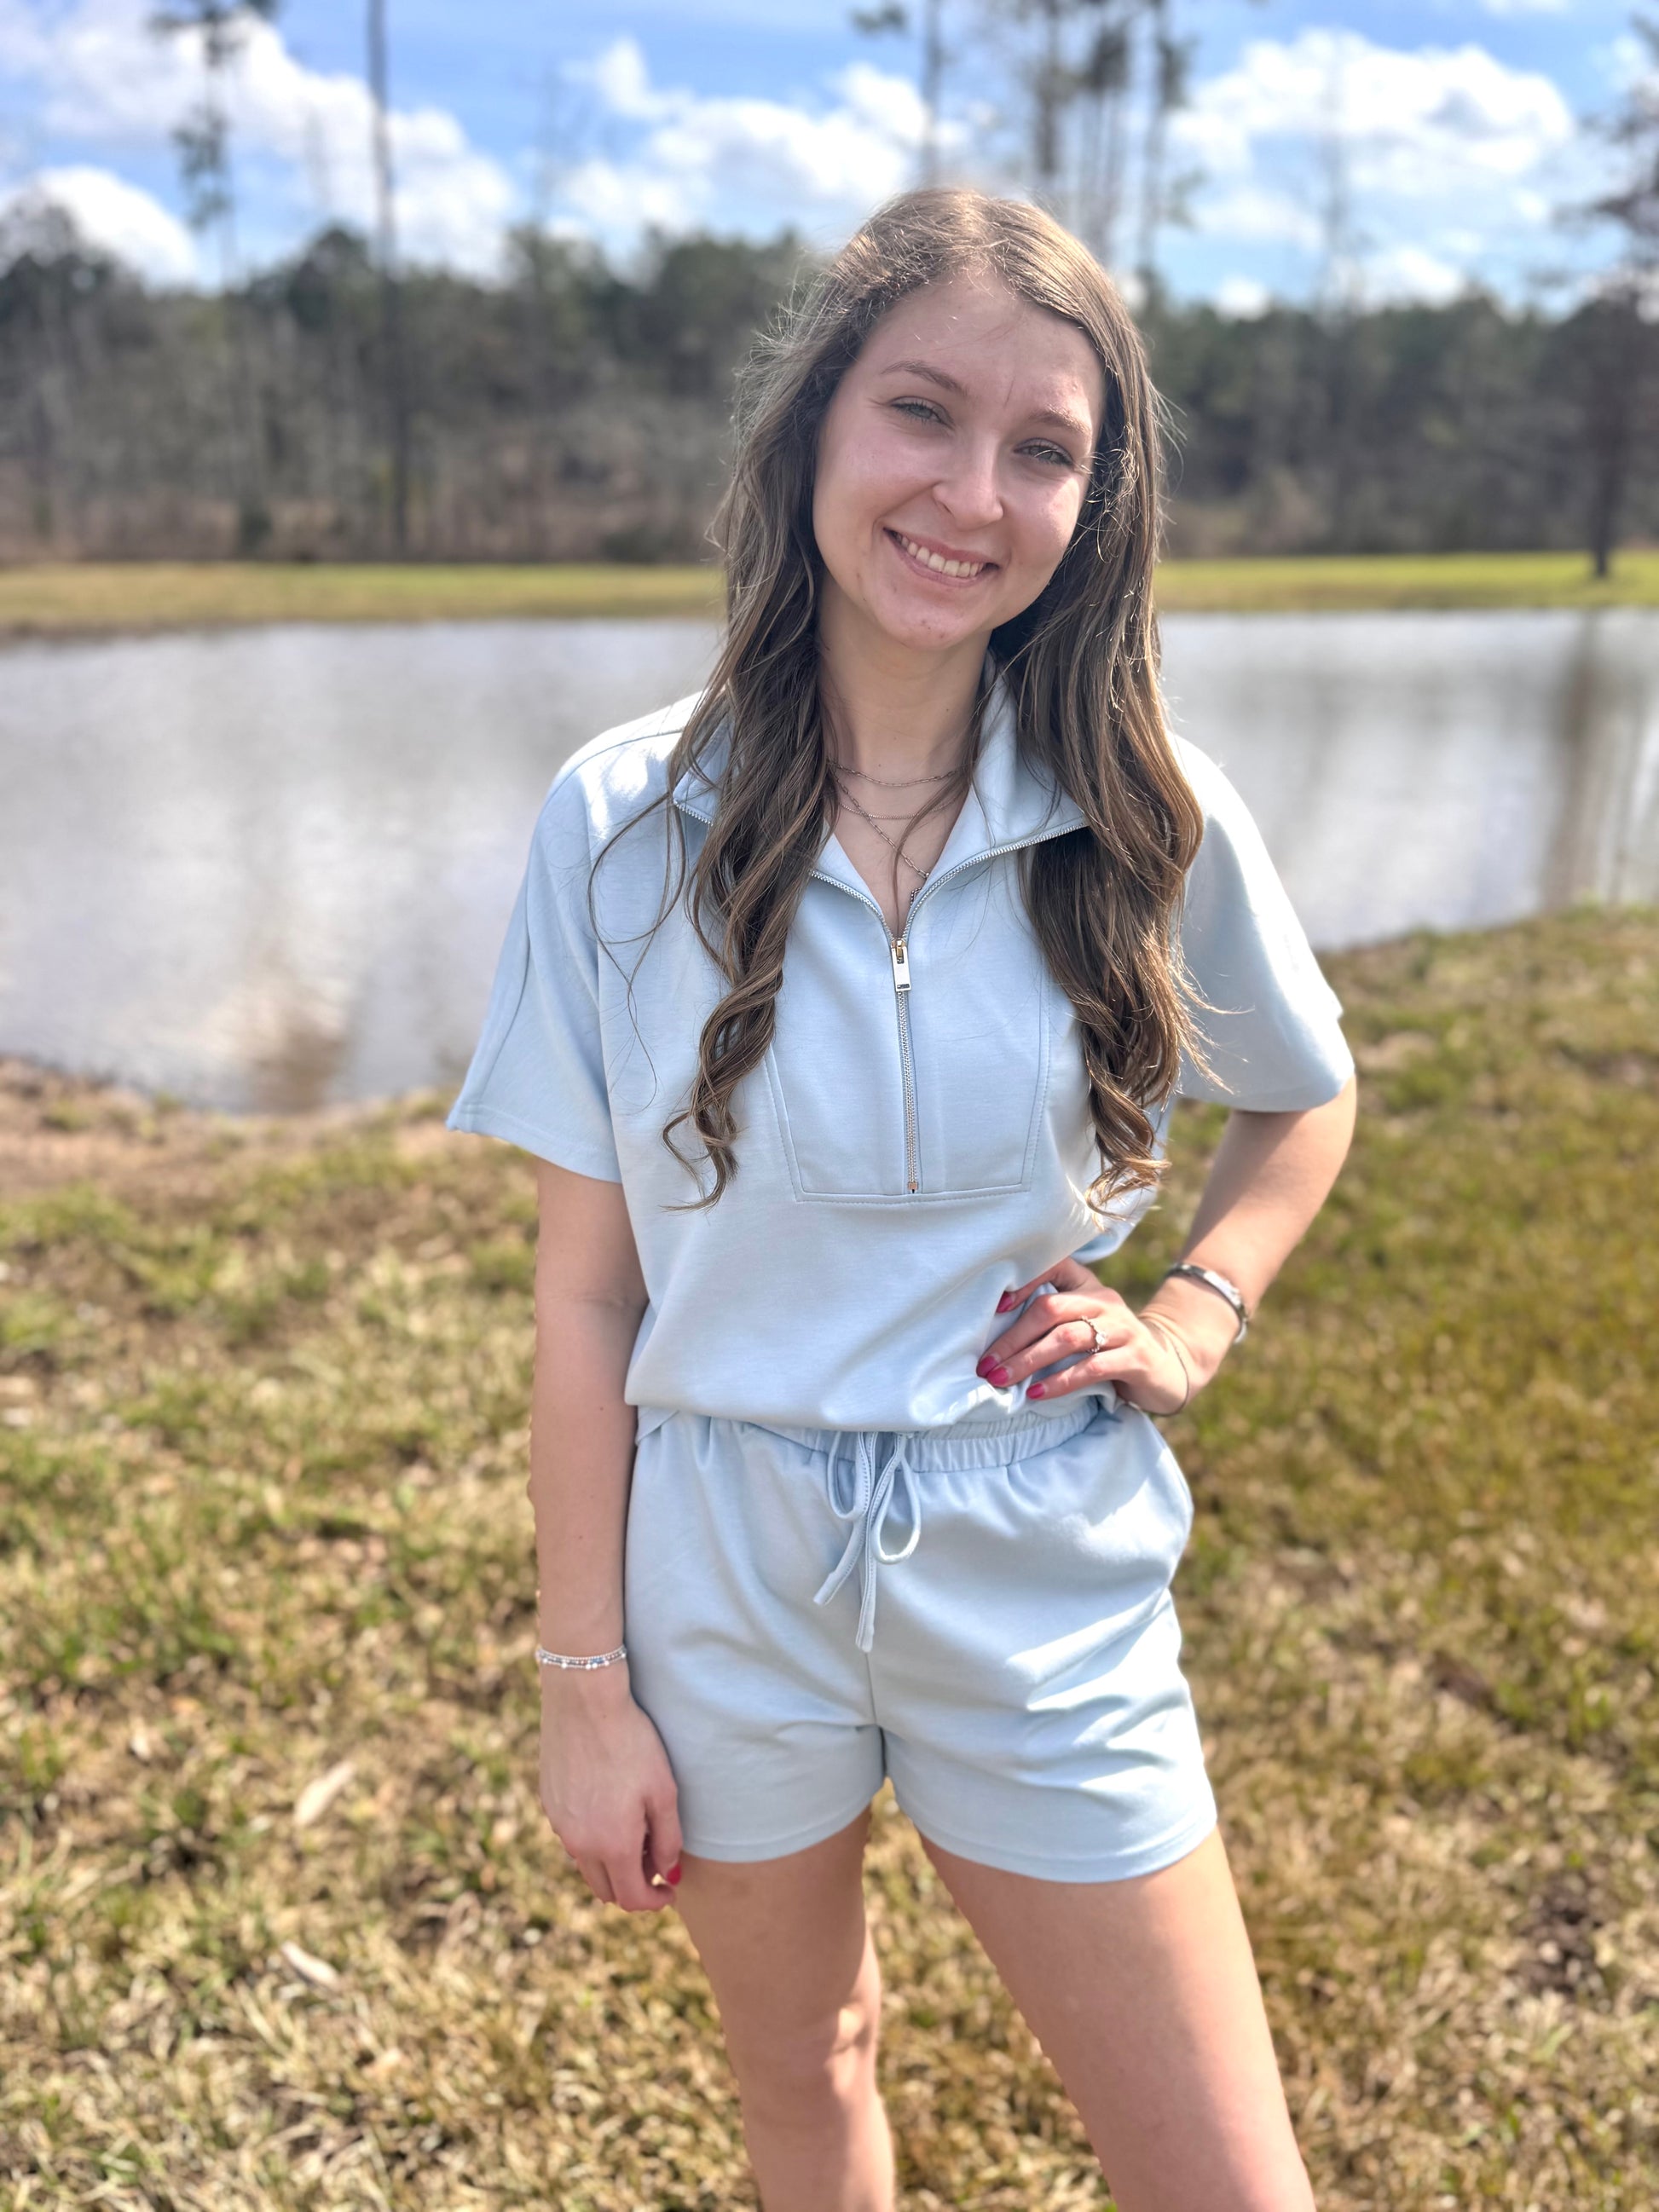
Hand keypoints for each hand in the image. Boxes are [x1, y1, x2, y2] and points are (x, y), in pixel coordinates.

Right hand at [538, 1666, 683, 1911]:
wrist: (585, 1702)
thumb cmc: (632, 1743)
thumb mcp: (663, 1791)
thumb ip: (668, 1840)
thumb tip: (668, 1874)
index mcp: (613, 1846)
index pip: (633, 1898)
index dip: (656, 1901)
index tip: (671, 1889)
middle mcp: (580, 1844)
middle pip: (606, 1890)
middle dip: (633, 1887)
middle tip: (655, 1864)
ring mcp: (560, 1826)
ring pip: (587, 1866)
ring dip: (612, 1865)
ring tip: (635, 1835)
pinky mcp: (549, 1804)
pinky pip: (573, 1838)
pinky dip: (593, 1841)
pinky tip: (609, 1812)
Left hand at [976, 1256, 1193, 1415]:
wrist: (1165, 1367)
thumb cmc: (1107, 1344)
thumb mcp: (1083, 1321)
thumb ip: (1051, 1319)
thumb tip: (994, 1336)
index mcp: (1087, 1285)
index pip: (1053, 1267)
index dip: (1023, 1281)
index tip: (996, 1305)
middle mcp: (1104, 1301)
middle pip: (1051, 1309)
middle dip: (1013, 1338)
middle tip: (986, 1364)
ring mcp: (1122, 1328)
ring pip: (1068, 1338)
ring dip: (1029, 1360)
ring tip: (1002, 1379)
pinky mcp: (1135, 1358)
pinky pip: (1092, 1367)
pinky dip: (1060, 1381)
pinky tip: (1037, 1393)